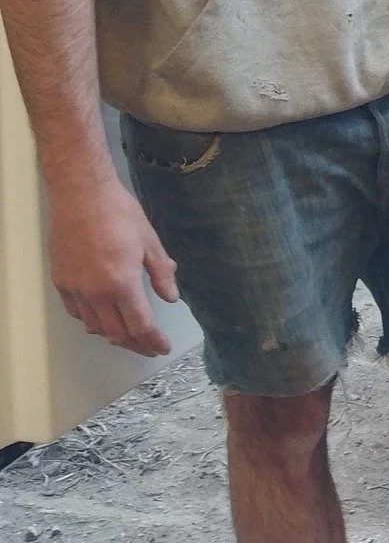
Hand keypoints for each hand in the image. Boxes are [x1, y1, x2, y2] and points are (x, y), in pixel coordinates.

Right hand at [47, 179, 179, 357]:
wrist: (81, 194)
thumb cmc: (119, 212)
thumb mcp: (149, 240)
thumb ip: (160, 272)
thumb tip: (172, 297)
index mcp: (122, 283)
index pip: (140, 325)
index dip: (153, 341)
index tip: (163, 348)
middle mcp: (96, 293)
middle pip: (117, 333)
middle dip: (137, 344)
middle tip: (150, 347)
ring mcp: (75, 289)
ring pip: (94, 327)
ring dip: (113, 335)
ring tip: (129, 334)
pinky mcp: (61, 282)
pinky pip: (77, 313)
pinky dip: (92, 321)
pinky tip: (102, 317)